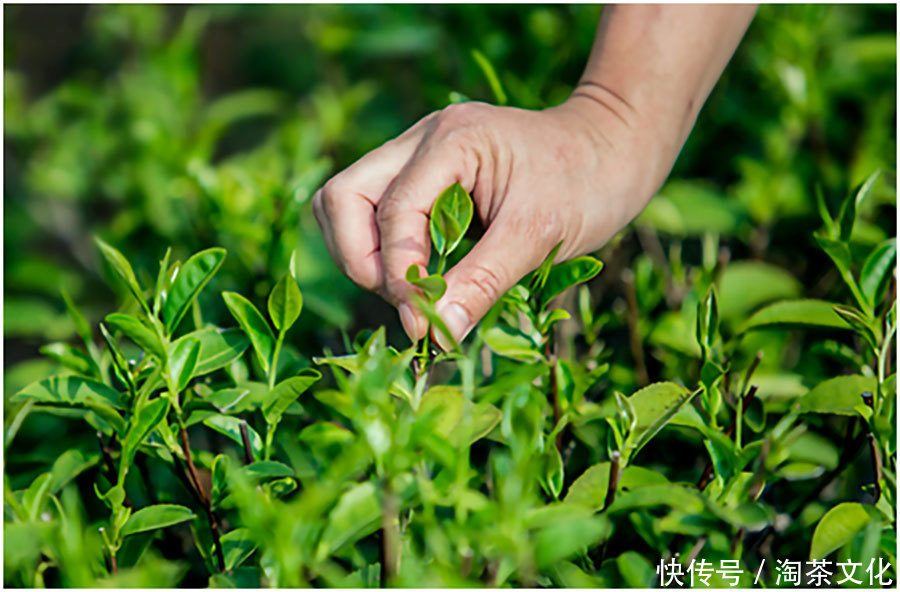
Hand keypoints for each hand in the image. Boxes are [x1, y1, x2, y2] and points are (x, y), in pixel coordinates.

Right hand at [313, 96, 668, 348]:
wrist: (613, 148)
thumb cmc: (588, 183)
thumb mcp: (538, 236)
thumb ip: (481, 283)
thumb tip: (434, 337)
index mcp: (452, 140)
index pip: (393, 211)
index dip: (400, 275)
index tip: (423, 325)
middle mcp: (422, 138)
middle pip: (342, 196)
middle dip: (361, 259)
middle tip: (405, 301)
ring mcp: (418, 152)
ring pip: (348, 202)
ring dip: (364, 254)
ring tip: (411, 290)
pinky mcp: (424, 173)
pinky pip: (376, 210)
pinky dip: (386, 248)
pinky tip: (420, 274)